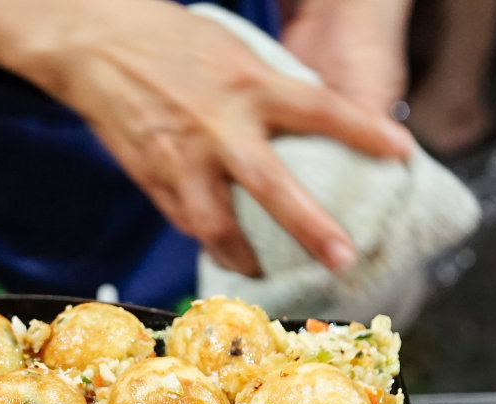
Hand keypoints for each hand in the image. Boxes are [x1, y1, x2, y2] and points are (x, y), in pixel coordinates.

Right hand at [18, 0, 412, 274]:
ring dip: (244, 256)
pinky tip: (220, 246)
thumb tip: (304, 123)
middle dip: (310, 228)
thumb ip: (265, 88)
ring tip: (263, 272)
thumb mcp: (232, 51)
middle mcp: (218, 125)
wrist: (93, 44)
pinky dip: (206, 237)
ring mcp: (180, 157)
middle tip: (342, 259)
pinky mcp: (150, 177)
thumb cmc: (167, 40)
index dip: (364, 132)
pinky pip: (184, 219)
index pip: (320, 109)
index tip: (402, 154)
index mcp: (247, 83)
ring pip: (217, 225)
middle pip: (272, 186)